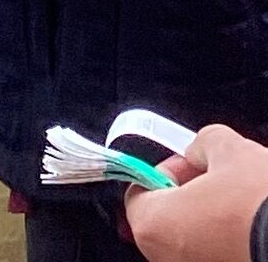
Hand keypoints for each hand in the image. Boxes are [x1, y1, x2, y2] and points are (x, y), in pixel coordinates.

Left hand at [125, 125, 267, 261]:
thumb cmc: (261, 206)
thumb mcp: (230, 150)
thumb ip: (202, 144)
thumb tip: (201, 151)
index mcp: (154, 225)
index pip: (139, 192)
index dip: (167, 171)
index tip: (191, 163)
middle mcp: (168, 259)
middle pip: (168, 219)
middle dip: (192, 195)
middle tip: (221, 180)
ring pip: (194, 240)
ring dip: (212, 219)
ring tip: (243, 204)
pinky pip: (215, 254)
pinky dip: (228, 241)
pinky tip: (252, 227)